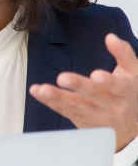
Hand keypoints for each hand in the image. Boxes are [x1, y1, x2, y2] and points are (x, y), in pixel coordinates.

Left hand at [29, 33, 137, 151]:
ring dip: (57, 97)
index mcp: (125, 91)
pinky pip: (63, 110)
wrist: (125, 128)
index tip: (96, 75)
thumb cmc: (127, 94)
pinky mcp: (80, 121)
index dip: (108, 81)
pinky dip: (48, 101)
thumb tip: (110, 37)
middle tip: (63, 78)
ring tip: (42, 89)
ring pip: (74, 106)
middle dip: (78, 86)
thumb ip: (123, 53)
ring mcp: (94, 115)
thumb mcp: (133, 73)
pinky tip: (37, 92)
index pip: (118, 86)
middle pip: (93, 96)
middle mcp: (111, 106)